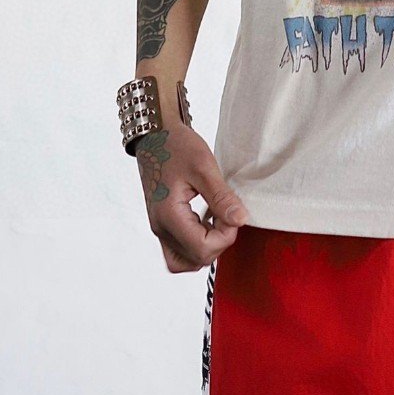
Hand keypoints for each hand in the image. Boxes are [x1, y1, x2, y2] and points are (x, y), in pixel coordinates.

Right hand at [133, 121, 248, 272]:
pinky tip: (207, 219)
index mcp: (168, 216)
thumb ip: (222, 198)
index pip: (202, 249)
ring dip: (206, 246)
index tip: (232, 212)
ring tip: (216, 219)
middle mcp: (160, 228)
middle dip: (218, 242)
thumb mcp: (203, 167)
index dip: (225, 236)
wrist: (153, 134)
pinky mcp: (163, 223)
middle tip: (226, 213)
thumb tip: (240, 221)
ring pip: (185, 260)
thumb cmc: (174, 145)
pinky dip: (196, 241)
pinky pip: (179, 248)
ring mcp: (160, 227)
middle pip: (195, 259)